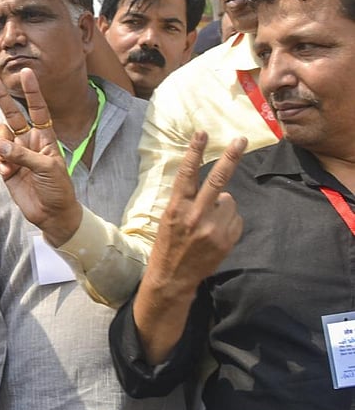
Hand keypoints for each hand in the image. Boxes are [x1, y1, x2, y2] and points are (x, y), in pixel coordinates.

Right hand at [0, 69, 81, 245]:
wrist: (52, 214)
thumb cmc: (58, 188)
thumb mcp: (47, 168)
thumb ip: (23, 155)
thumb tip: (0, 147)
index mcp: (45, 137)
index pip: (38, 108)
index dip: (32, 91)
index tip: (27, 72)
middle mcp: (29, 141)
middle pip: (12, 115)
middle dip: (2, 98)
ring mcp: (16, 154)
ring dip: (0, 149)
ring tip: (9, 166)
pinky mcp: (6, 168)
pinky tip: (6, 173)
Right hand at [145, 132, 246, 293]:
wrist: (173, 277)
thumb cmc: (168, 245)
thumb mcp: (169, 219)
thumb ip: (189, 202)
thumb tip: (221, 192)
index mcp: (176, 208)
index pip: (186, 174)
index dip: (194, 152)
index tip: (202, 133)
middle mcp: (195, 215)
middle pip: (217, 180)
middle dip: (230, 157)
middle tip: (240, 140)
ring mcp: (213, 229)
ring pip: (229, 202)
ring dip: (223, 208)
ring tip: (208, 224)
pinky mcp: (226, 240)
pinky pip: (236, 219)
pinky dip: (229, 223)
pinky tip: (216, 235)